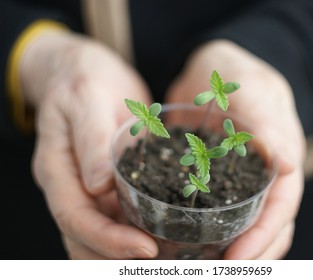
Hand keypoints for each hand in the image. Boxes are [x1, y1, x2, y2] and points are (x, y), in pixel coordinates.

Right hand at [23, 31, 157, 258]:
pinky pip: (117, 218)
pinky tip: (161, 238)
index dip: (107, 240)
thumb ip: (92, 139)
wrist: (86, 74)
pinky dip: (134, 234)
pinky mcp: (106, 185)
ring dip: (125, 255)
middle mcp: (69, 186)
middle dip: (118, 258)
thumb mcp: (88, 99)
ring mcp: (86, 188)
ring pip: (99, 236)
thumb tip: (97, 185)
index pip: (75, 217)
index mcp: (57, 168)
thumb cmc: (84, 81)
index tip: (145, 248)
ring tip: (166, 259)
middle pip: (84, 239)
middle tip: (163, 263)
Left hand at [165, 40, 305, 258]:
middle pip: (265, 228)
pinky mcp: (211, 179)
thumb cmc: (237, 72)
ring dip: (224, 250)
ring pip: (241, 226)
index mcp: (280, 162)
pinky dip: (202, 230)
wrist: (209, 67)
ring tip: (194, 265)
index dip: (262, 238)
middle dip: (246, 255)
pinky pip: (211, 211)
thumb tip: (287, 163)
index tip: (235, 260)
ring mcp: (236, 182)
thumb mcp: (253, 89)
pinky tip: (179, 241)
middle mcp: (261, 178)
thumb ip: (268, 123)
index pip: (281, 210)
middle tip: (211, 271)